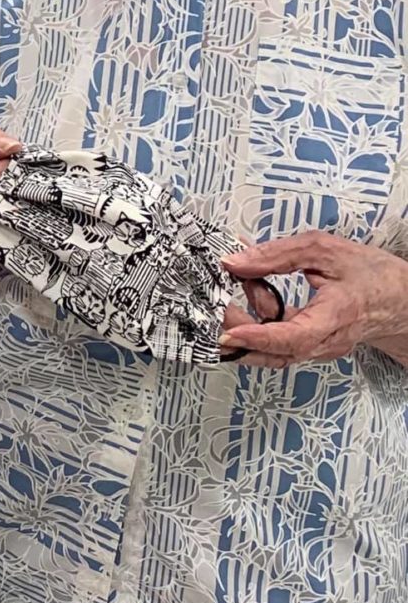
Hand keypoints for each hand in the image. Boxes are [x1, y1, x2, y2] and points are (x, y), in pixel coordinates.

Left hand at [220, 232, 407, 365]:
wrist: (402, 299)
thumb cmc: (371, 274)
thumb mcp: (325, 250)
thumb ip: (277, 255)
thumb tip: (235, 262)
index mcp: (337, 315)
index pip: (295, 337)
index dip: (259, 338)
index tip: (230, 333)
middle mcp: (327, 340)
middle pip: (276, 352)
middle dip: (239, 335)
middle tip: (213, 310)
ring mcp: (320, 348)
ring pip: (274, 351)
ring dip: (246, 327)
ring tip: (231, 295)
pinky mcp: (312, 346)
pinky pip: (279, 343)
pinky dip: (260, 324)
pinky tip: (254, 295)